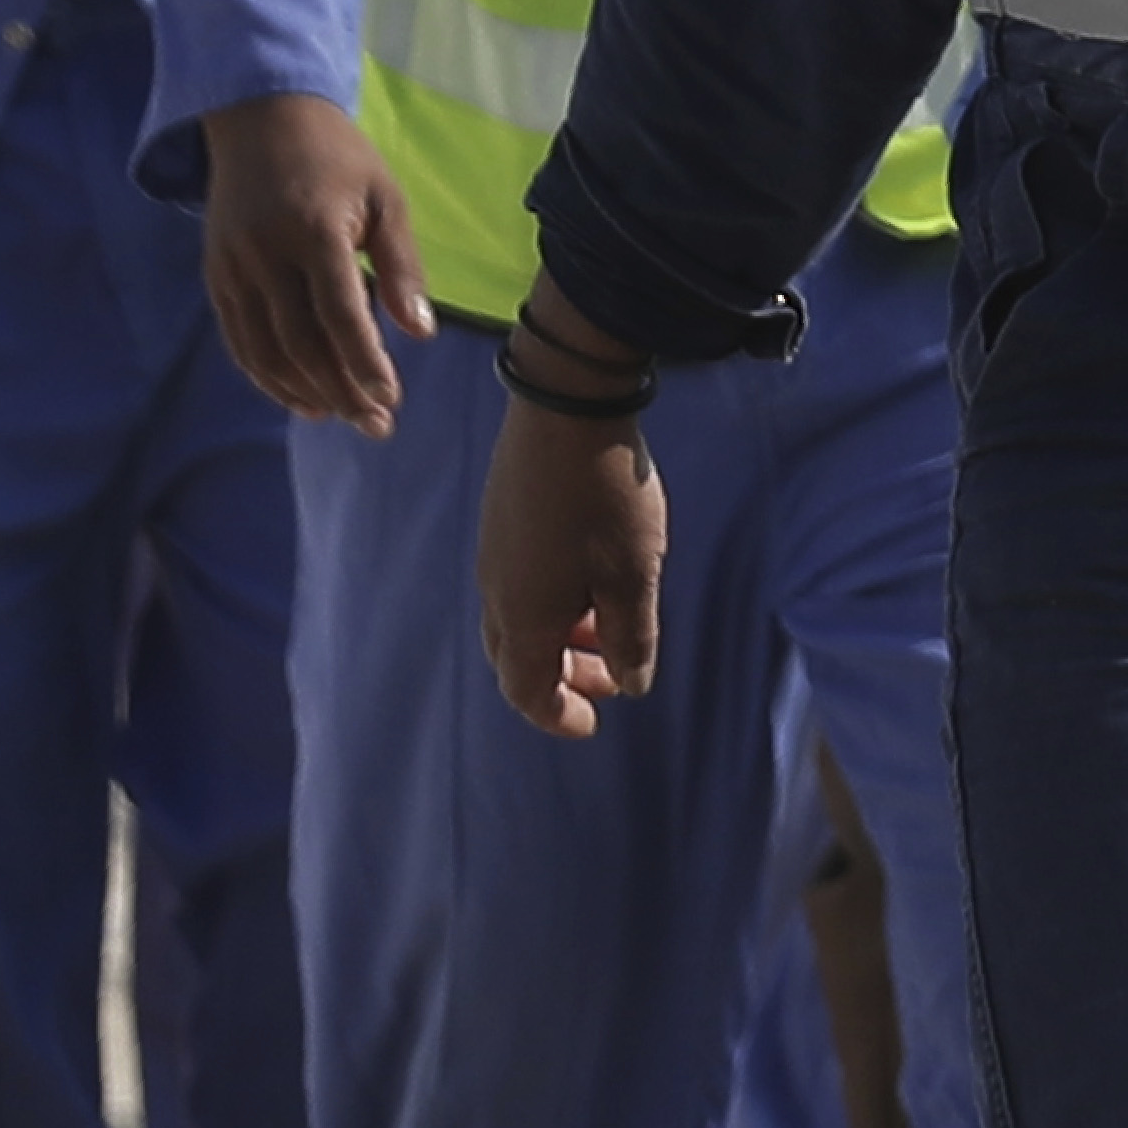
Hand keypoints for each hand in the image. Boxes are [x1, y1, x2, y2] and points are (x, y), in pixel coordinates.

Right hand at [201, 93, 428, 434]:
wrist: (261, 116)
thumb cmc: (337, 158)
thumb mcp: (384, 196)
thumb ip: (401, 266)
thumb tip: (420, 334)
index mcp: (313, 229)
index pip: (338, 311)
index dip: (363, 361)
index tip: (389, 399)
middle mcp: (265, 252)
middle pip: (301, 341)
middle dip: (341, 390)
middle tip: (376, 424)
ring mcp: (233, 266)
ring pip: (265, 349)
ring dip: (304, 392)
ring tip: (342, 417)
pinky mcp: (215, 274)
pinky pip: (238, 339)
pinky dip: (266, 376)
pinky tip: (300, 398)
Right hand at [477, 303, 664, 740]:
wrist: (565, 404)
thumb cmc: (603, 497)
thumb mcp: (633, 575)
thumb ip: (632, 639)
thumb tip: (631, 683)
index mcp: (522, 616)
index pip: (527, 691)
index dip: (559, 715)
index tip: (593, 722)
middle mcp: (495, 588)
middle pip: (517, 656)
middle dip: (563, 675)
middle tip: (611, 674)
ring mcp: (493, 548)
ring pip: (518, 616)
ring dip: (561, 634)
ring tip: (609, 621)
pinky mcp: (501, 515)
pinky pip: (517, 580)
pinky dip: (551, 598)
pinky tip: (590, 574)